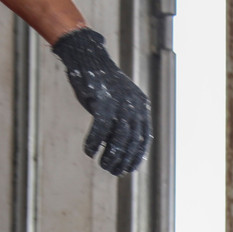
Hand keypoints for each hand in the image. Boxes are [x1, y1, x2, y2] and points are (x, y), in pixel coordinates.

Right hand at [52, 28, 150, 175]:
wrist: (88, 59)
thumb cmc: (101, 86)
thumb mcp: (117, 105)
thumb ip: (121, 124)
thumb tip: (118, 152)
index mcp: (142, 107)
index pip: (144, 138)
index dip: (137, 156)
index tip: (129, 169)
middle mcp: (134, 105)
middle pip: (132, 141)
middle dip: (123, 160)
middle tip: (113, 171)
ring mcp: (120, 103)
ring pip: (119, 138)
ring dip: (111, 156)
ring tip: (103, 165)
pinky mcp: (103, 101)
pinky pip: (100, 128)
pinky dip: (94, 142)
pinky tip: (88, 151)